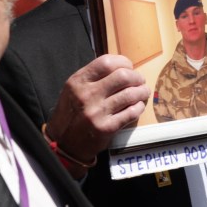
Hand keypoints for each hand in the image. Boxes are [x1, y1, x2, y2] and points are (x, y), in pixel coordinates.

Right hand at [45, 54, 149, 174]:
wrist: (64, 143)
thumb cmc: (72, 113)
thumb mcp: (74, 89)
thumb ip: (94, 77)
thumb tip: (123, 67)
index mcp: (78, 81)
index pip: (106, 62)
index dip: (123, 62)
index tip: (129, 68)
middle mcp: (86, 95)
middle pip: (123, 76)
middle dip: (137, 77)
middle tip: (140, 81)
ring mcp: (96, 112)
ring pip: (130, 94)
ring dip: (142, 92)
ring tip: (143, 92)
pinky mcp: (106, 128)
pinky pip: (131, 113)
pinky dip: (139, 107)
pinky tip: (138, 106)